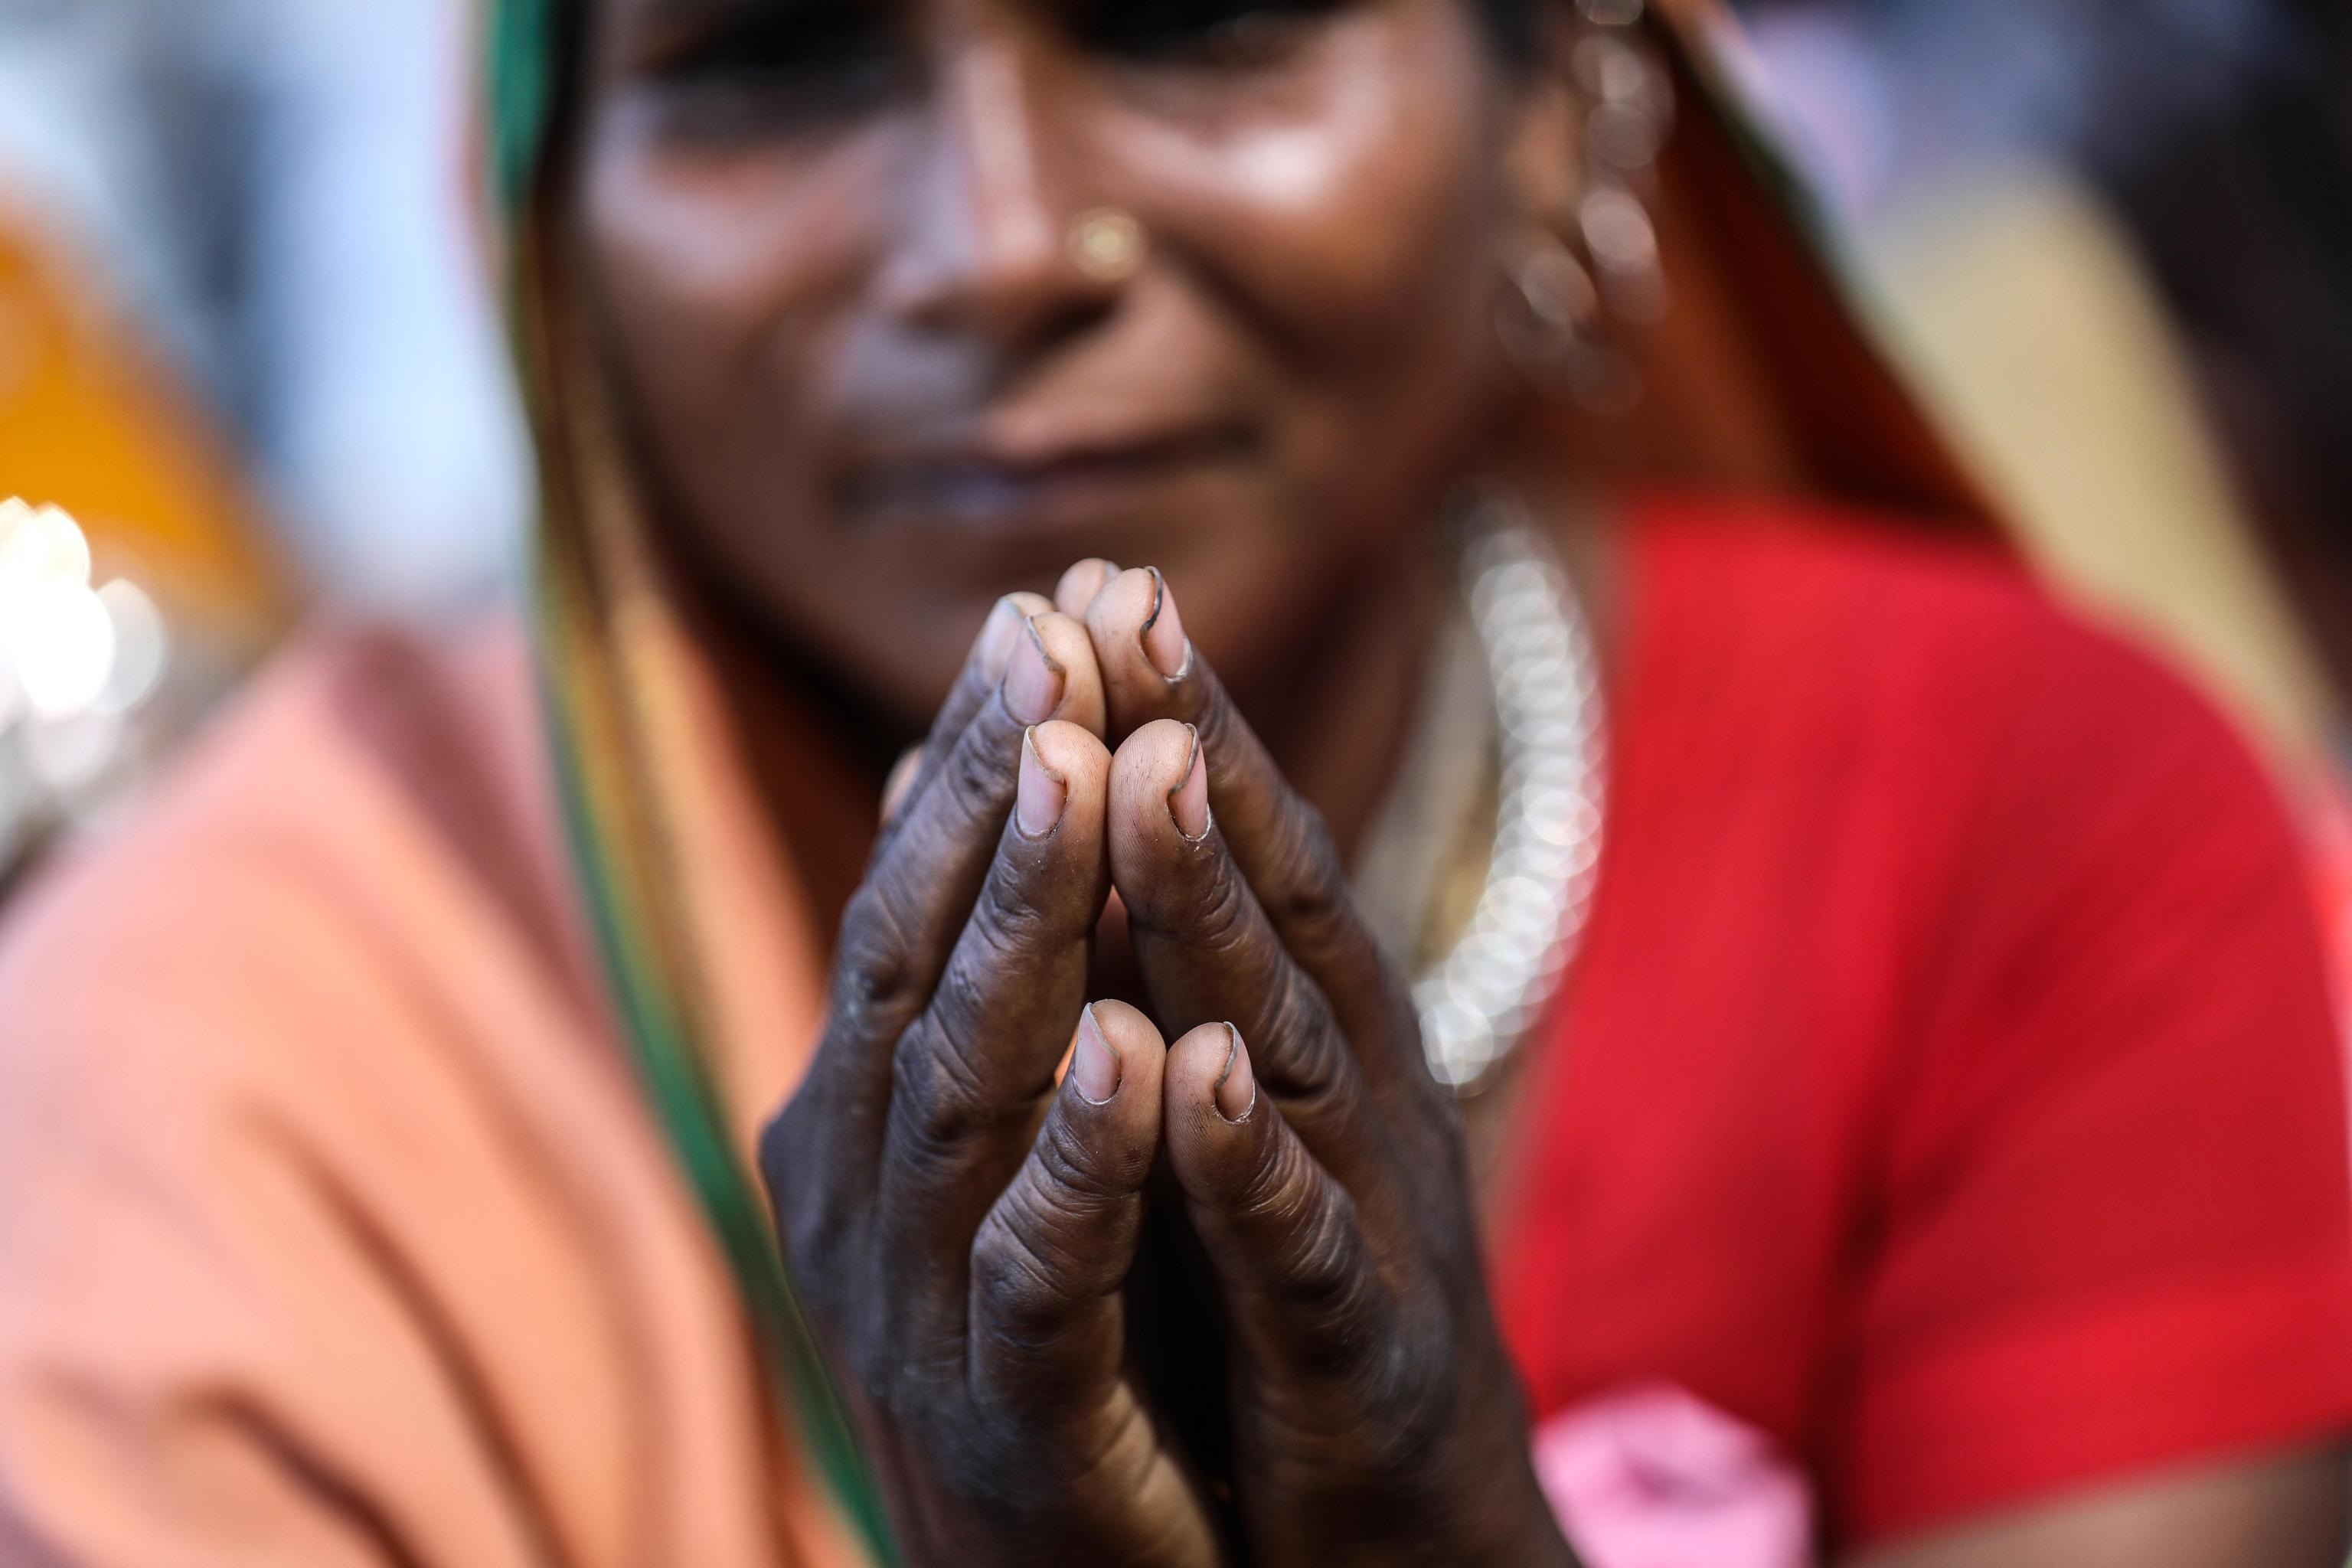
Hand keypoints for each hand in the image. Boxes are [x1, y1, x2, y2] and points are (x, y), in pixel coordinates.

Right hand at [760, 595, 1218, 1566]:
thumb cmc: (1042, 1323)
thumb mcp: (990, 1130)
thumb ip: (964, 961)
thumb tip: (923, 765)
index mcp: (863, 1106)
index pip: (911, 896)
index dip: (975, 757)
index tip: (1045, 612)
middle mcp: (863, 1184)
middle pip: (918, 954)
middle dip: (991, 794)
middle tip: (1046, 638)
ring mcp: (920, 1301)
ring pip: (966, 1084)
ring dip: (1029, 923)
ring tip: (1085, 773)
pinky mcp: (1011, 1417)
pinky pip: (1040, 1268)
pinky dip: (1085, 1157)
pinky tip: (1142, 1051)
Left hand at [1064, 562, 1575, 1567]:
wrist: (1408, 1535)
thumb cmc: (1293, 1307)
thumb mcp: (1231, 1123)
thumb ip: (1176, 986)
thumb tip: (1081, 834)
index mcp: (1309, 1043)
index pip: (1238, 857)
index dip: (1174, 717)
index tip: (1096, 582)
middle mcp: (1350, 1098)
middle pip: (1270, 904)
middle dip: (1192, 750)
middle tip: (1120, 605)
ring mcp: (1365, 1222)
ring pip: (1285, 1042)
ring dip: (1214, 909)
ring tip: (1144, 773)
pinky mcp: (1360, 1361)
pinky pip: (1295, 1253)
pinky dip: (1251, 1164)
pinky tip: (1195, 1077)